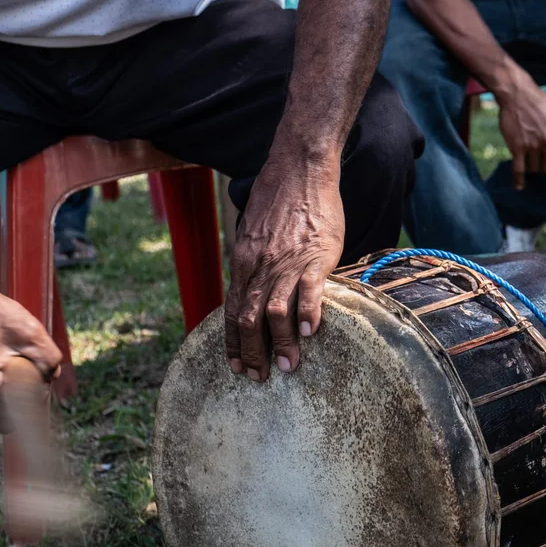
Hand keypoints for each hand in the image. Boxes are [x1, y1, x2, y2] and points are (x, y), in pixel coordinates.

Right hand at [0, 281, 62, 430]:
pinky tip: (5, 363)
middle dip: (19, 401)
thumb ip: (49, 359)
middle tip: (35, 378)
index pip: (7, 421)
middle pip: (0, 415)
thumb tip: (53, 378)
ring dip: (8, 392)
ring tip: (17, 365)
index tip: (41, 397)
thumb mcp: (30, 332)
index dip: (28, 412)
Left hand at [225, 150, 345, 380]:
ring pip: (276, 312)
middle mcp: (259, 266)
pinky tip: (310, 333)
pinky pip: (308, 291)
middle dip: (253, 352)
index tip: (236, 366)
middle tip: (260, 377)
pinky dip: (307, 314)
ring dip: (281, 344)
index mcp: (243, 262)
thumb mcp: (255, 234)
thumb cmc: (280, 201)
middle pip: (249, 319)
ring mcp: (286, 262)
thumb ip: (255, 263)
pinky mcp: (313, 256)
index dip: (233, 341)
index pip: (232, 310)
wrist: (299, 169)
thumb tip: (257, 290)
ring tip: (288, 367)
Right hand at [494, 67, 545, 189]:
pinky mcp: (518, 147)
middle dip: (544, 165)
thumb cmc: (539, 103)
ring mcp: (533, 145)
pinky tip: (519, 186)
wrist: (517, 94)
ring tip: (528, 155)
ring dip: (532, 165)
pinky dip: (518, 180)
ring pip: (534, 168)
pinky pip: (519, 170)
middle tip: (539, 158)